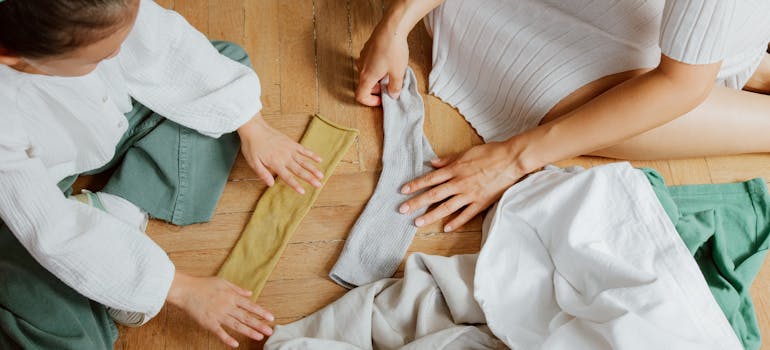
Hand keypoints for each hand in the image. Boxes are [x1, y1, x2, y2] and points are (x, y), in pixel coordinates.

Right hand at [167, 273, 274, 347]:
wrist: (186, 290)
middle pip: (246, 317)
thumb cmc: (204, 285)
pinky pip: (220, 332)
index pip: (250, 305)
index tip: (270, 317)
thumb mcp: (223, 282)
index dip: (261, 312)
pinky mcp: (209, 322)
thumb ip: (237, 289)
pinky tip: (235, 344)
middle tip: (270, 331)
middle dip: (259, 324)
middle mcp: (227, 306)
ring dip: (249, 331)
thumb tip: (250, 293)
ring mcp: (218, 315)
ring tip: (259, 337)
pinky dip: (227, 339)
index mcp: (232, 296)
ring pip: (236, 325)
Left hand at [237, 113, 322, 193]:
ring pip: (304, 161)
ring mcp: (290, 149)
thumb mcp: (253, 162)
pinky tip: (319, 159)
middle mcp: (285, 157)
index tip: (303, 192)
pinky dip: (312, 154)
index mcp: (275, 163)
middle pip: (299, 170)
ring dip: (313, 168)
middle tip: (319, 185)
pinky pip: (304, 150)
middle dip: (310, 178)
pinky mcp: (291, 143)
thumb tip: (271, 184)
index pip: (287, 177)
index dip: (295, 185)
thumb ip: (262, 173)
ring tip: (321, 175)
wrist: (254, 128)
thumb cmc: (252, 146)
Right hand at [355, 19, 408, 105]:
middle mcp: (361, 67)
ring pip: (368, 73)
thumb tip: (393, 94)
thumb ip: (395, 87)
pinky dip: (378, 67)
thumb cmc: (393, 49)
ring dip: (378, 77)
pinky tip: (390, 62)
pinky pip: (370, 63)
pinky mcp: (367, 49)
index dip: (370, 102)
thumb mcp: (398, 73)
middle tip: (390, 86)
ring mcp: (363, 57)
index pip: (360, 96)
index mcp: (367, 76)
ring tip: (392, 73)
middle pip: (365, 84)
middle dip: (377, 88)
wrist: (392, 28)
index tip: (381, 100)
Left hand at [398, 142, 529, 231]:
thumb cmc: (490, 153)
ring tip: (417, 222)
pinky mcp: (481, 202)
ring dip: (431, 215)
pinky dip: (456, 222)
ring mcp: (470, 194)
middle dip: (416, 202)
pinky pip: (466, 214)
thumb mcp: (467, 152)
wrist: (511, 160)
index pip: (430, 178)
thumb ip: (449, 159)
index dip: (415, 185)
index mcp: (455, 169)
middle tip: (402, 210)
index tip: (403, 191)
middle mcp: (459, 183)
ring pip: (446, 207)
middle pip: (433, 195)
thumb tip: (433, 163)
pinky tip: (446, 228)